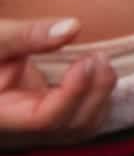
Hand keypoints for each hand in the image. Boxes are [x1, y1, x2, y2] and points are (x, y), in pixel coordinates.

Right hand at [0, 18, 115, 150]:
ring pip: (84, 127)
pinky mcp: (54, 119)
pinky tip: (96, 72)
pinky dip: (99, 98)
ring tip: (99, 61)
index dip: (72, 93)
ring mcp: (40, 127)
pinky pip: (85, 119)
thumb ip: (27, 35)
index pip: (44, 120)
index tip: (84, 61)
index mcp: (1, 114)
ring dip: (101, 95)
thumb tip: (72, 27)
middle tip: (97, 56)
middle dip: (93, 91)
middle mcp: (21, 128)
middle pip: (71, 126)